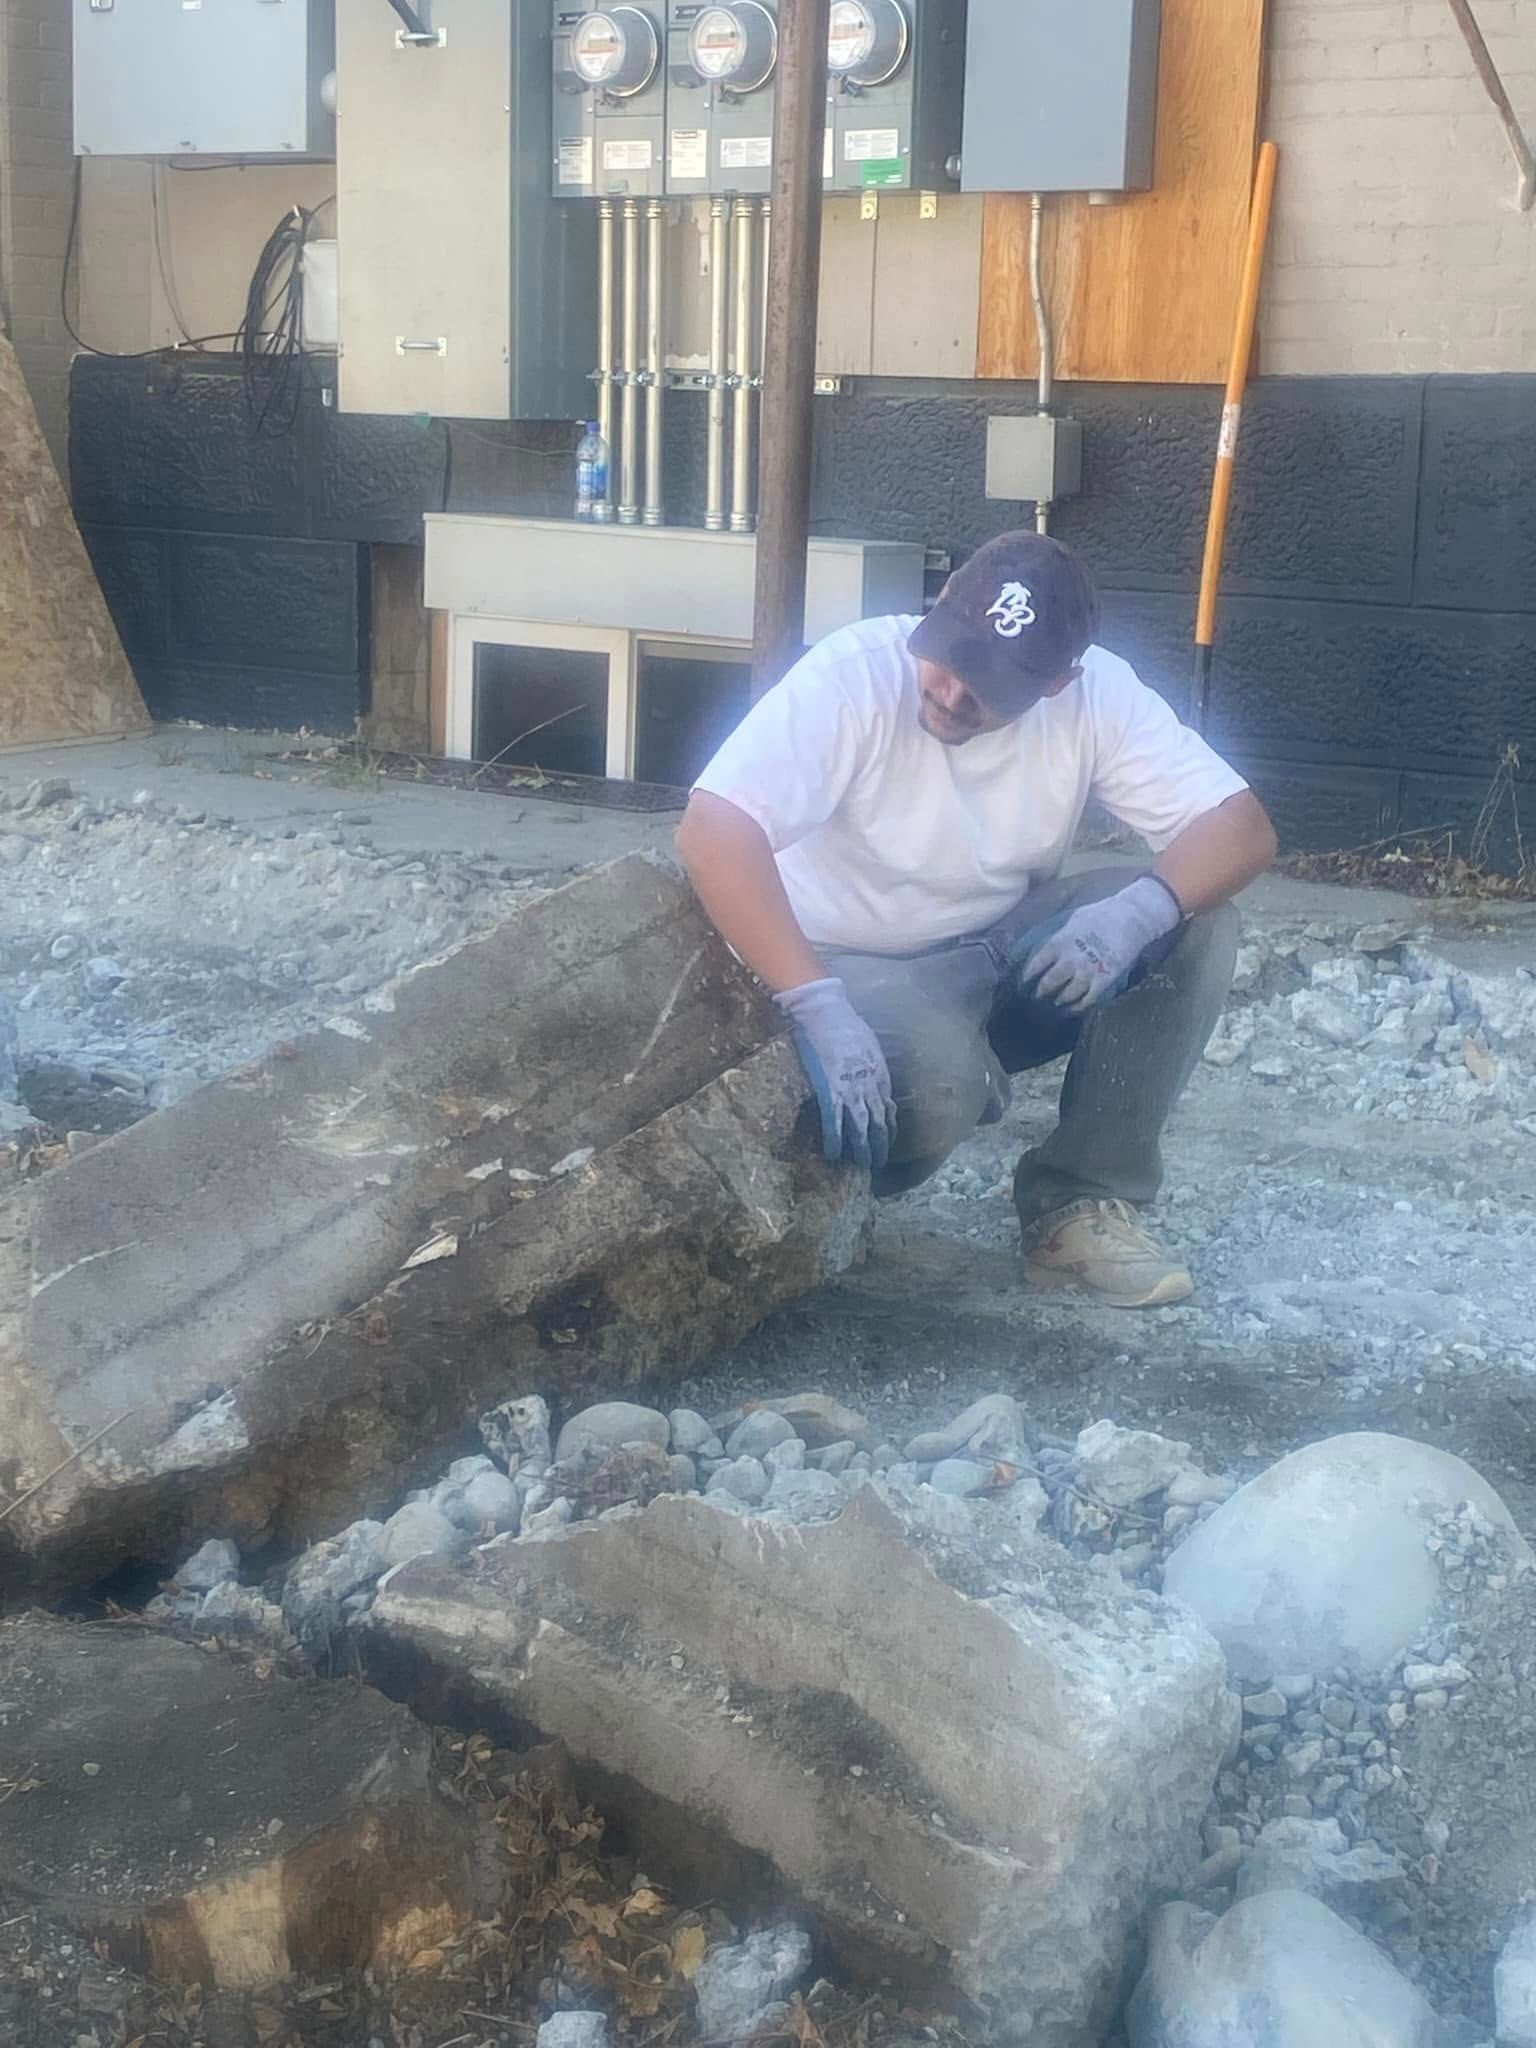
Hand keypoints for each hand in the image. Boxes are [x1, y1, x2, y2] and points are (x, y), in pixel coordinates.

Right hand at [775, 977, 895, 1171]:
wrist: (827, 1013)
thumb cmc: (846, 1023)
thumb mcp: (868, 1043)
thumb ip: (870, 1060)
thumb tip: (869, 1067)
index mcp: (880, 1075)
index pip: (888, 1108)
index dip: (889, 1127)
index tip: (888, 1140)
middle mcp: (871, 1088)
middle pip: (880, 1124)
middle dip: (881, 1146)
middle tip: (879, 1164)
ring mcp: (851, 1092)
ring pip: (862, 1128)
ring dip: (864, 1150)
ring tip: (863, 1166)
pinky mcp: (830, 1092)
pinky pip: (834, 1123)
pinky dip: (835, 1141)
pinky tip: (833, 1155)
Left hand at [1012, 876, 1182, 1016]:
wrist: (1130, 917)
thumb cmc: (1100, 915)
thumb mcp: (1071, 920)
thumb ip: (1056, 937)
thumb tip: (1039, 948)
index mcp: (1059, 942)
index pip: (1035, 965)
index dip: (1027, 977)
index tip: (1023, 984)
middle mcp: (1070, 959)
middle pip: (1048, 984)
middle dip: (1040, 994)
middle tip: (1036, 998)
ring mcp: (1087, 971)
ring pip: (1066, 995)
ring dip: (1058, 1002)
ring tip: (1054, 1005)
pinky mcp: (1104, 980)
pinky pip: (1087, 1000)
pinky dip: (1078, 1008)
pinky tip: (1073, 1010)